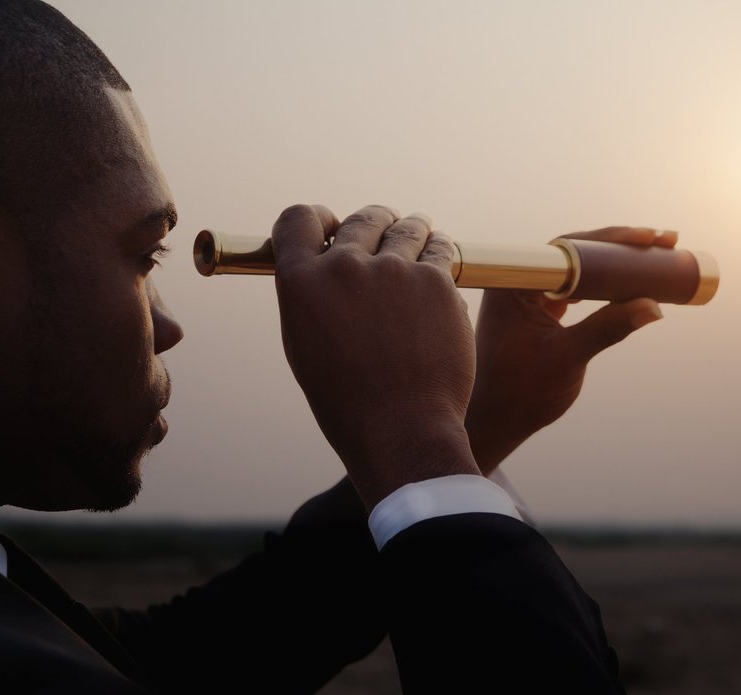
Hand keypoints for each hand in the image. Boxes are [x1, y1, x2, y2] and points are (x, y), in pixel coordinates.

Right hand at [271, 205, 479, 510]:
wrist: (400, 429)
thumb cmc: (349, 400)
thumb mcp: (306, 345)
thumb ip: (312, 296)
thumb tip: (326, 262)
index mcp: (301, 282)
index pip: (299, 218)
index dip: (318, 219)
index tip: (332, 228)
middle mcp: (344, 267)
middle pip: (362, 220)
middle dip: (375, 225)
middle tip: (386, 235)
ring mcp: (393, 270)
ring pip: (407, 228)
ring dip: (412, 233)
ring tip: (419, 243)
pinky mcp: (436, 281)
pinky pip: (440, 250)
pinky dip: (439, 254)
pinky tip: (440, 267)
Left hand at [465, 226, 673, 474]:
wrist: (497, 421)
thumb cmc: (521, 393)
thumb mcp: (568, 358)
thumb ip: (607, 329)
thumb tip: (654, 307)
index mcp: (514, 284)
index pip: (569, 248)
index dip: (611, 239)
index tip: (646, 238)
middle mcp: (518, 282)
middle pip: (577, 251)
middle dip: (621, 246)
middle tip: (664, 240)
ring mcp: (528, 295)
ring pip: (579, 267)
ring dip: (615, 264)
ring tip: (656, 255)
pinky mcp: (538, 310)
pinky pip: (575, 286)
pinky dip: (603, 284)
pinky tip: (630, 282)